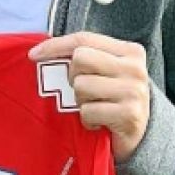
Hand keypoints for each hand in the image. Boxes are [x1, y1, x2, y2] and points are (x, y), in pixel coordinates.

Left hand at [29, 31, 148, 161]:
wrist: (140, 135)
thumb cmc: (113, 100)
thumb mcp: (105, 72)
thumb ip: (85, 58)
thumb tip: (41, 52)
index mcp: (130, 51)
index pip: (84, 39)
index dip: (55, 45)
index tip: (33, 55)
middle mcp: (135, 68)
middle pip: (80, 59)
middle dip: (73, 77)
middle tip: (84, 91)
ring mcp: (134, 91)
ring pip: (81, 86)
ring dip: (81, 101)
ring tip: (94, 107)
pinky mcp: (129, 115)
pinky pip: (87, 111)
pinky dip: (87, 120)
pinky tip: (99, 122)